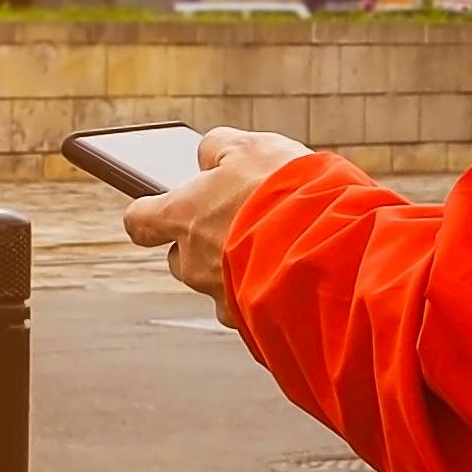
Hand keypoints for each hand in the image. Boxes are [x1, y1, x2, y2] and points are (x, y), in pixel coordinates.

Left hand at [123, 125, 310, 309]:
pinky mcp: (252, 323)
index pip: (138, 221)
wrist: (332, 248)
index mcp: (181, 218)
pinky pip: (249, 308)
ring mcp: (220, 297)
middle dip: (202, 242)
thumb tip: (207, 156)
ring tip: (276, 246)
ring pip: (216, 284)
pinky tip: (292, 272)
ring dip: (236, 269)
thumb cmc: (285, 192)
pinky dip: (264, 292)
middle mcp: (192, 263)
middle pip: (180, 256)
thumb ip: (217, 148)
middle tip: (240, 221)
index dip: (151, 212)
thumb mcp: (250, 148)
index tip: (165, 204)